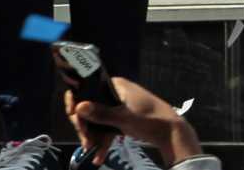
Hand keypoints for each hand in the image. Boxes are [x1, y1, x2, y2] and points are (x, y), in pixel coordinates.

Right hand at [65, 77, 203, 166]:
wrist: (170, 132)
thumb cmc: (149, 119)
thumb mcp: (124, 118)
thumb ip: (101, 113)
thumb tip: (78, 107)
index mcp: (116, 86)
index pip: (88, 88)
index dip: (77, 101)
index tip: (73, 116)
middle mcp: (114, 93)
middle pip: (89, 107)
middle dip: (84, 125)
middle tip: (84, 139)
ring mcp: (117, 107)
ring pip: (96, 121)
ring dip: (92, 136)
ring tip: (91, 149)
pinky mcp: (120, 119)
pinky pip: (106, 129)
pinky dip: (102, 141)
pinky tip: (98, 158)